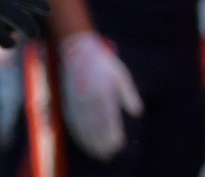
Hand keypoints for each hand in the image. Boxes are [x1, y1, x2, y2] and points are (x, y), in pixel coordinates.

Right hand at [60, 31, 142, 159]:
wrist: (76, 49)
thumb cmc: (102, 62)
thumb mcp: (120, 74)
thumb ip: (129, 94)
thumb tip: (137, 113)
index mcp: (102, 93)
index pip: (108, 119)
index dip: (112, 134)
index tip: (118, 146)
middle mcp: (87, 99)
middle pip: (94, 126)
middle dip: (100, 143)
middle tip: (108, 155)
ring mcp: (75, 100)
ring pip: (81, 126)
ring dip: (88, 141)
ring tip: (97, 153)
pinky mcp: (67, 100)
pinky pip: (71, 120)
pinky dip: (77, 133)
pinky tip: (82, 141)